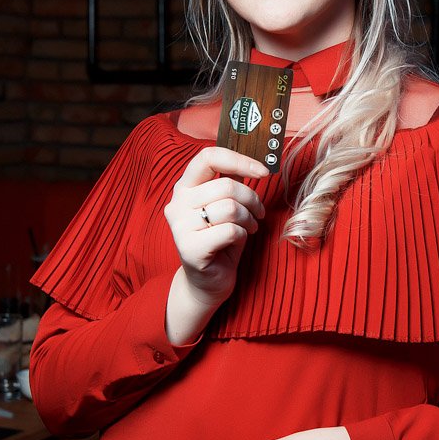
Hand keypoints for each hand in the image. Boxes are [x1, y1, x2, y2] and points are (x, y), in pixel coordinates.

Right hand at [163, 147, 268, 309]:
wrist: (207, 282)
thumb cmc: (220, 241)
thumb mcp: (226, 206)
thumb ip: (231, 183)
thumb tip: (254, 162)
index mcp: (185, 187)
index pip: (208, 157)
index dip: (239, 160)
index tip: (262, 171)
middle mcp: (177, 203)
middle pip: (227, 186)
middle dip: (252, 200)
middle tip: (258, 213)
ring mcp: (179, 226)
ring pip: (230, 208)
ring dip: (249, 218)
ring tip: (249, 227)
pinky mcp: (189, 248)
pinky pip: (230, 230)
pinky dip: (242, 235)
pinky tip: (238, 240)